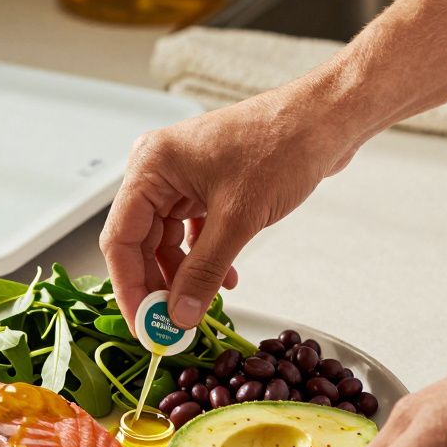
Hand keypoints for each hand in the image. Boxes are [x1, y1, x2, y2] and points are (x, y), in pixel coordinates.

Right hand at [100, 82, 364, 328]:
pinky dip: (203, 259)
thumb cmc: (283, 145)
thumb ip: (203, 272)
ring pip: (165, 241)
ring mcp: (181, 178)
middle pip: (139, 243)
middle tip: (170, 327)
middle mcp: (158, 170)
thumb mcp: (239, 219)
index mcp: (151, 166)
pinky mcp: (204, 185)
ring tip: (198, 308)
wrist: (326, 118)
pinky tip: (224, 280)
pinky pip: (190, 232)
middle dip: (156, 286)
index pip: (120, 239)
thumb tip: (179, 315)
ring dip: (182, 276)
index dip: (129, 288)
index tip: (145, 327)